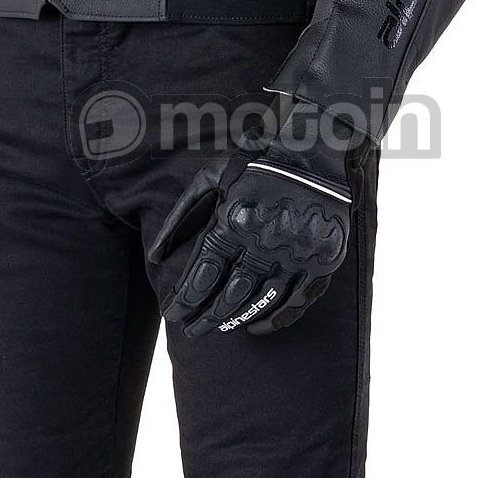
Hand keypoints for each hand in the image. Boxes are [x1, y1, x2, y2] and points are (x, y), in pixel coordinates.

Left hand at [148, 117, 354, 336]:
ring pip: (261, 303)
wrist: (316, 147)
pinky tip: (258, 326)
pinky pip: (296, 302)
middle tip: (192, 330)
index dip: (184, 302)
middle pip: (228, 296)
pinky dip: (276, 319)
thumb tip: (155, 258)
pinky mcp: (322, 260)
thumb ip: (181, 218)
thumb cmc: (256, 161)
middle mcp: (264, 242)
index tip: (172, 315)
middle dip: (205, 318)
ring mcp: (296, 254)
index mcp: (233, 222)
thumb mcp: (212, 179)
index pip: (201, 277)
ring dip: (236, 321)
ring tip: (220, 328)